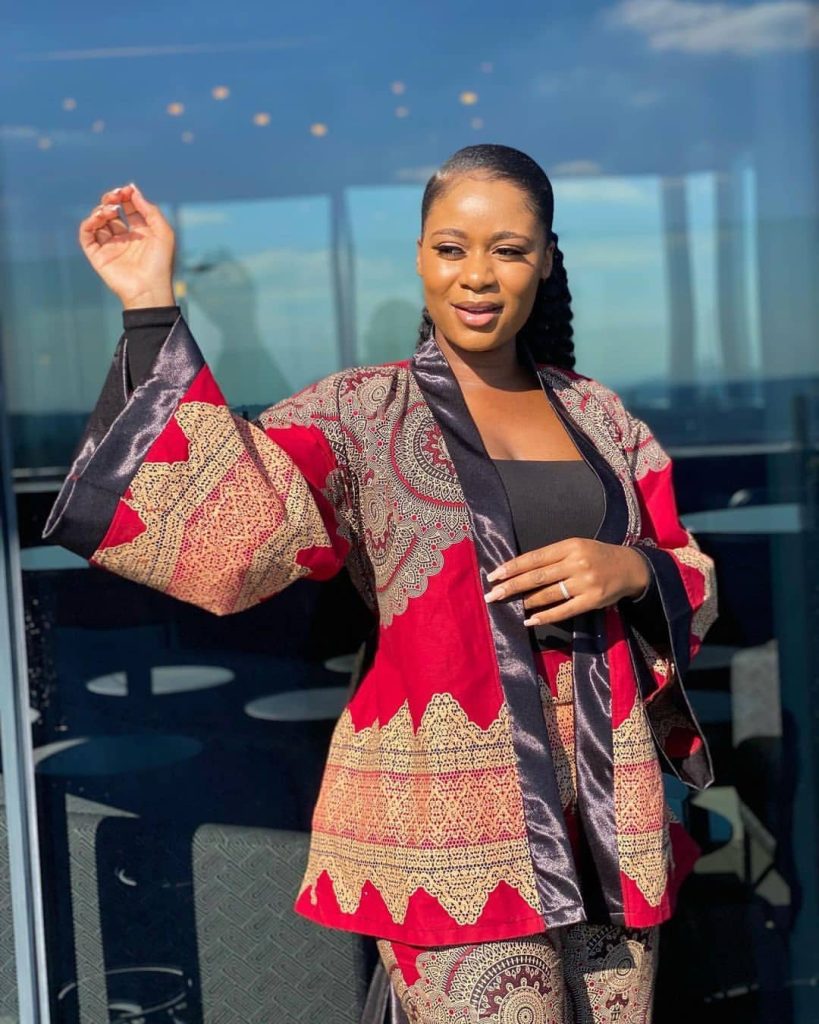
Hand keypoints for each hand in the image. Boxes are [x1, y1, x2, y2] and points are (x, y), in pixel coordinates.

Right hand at [78, 183, 175, 308]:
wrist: (149, 288)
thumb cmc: (160, 263)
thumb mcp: (163, 232)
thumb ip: (150, 210)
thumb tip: (133, 190)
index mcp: (141, 234)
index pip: (129, 209)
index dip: (127, 197)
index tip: (127, 189)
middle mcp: (124, 239)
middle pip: (112, 212)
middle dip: (112, 199)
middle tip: (116, 195)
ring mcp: (110, 247)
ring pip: (98, 221)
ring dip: (102, 210)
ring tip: (112, 210)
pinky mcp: (97, 255)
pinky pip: (87, 234)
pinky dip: (90, 222)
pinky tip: (100, 217)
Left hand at [483, 538, 650, 625]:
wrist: (630, 567)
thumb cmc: (596, 555)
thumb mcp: (576, 547)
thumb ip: (552, 557)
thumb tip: (520, 571)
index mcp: (570, 546)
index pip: (534, 558)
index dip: (512, 567)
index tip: (494, 575)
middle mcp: (576, 563)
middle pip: (537, 577)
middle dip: (511, 586)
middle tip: (492, 595)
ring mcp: (585, 583)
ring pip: (548, 594)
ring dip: (525, 602)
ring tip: (508, 606)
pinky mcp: (592, 601)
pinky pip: (564, 610)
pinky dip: (545, 616)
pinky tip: (530, 620)